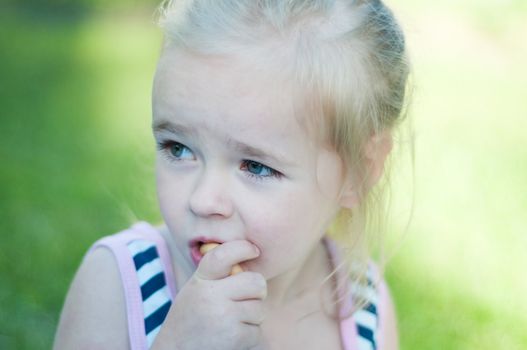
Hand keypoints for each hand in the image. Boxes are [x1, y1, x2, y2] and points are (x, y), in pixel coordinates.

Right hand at [152, 240, 266, 349]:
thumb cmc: (191, 318)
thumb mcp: (196, 290)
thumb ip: (217, 276)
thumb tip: (248, 258)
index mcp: (201, 280)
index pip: (223, 255)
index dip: (243, 248)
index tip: (254, 251)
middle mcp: (211, 295)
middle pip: (256, 282)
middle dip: (257, 292)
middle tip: (246, 299)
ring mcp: (223, 316)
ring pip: (259, 309)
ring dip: (252, 318)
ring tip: (232, 322)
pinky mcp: (234, 337)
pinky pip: (257, 331)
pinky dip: (248, 337)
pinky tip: (231, 337)